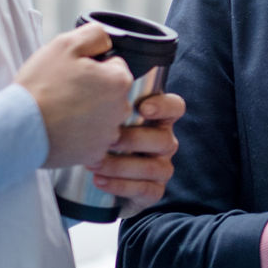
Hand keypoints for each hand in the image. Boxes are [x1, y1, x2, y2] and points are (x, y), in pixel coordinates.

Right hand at [17, 23, 134, 169]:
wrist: (18, 128)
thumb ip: (94, 35)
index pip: (115, 66)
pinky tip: (62, 128)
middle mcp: (121, 110)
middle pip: (111, 93)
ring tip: (61, 111)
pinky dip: (80, 134)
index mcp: (119, 81)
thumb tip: (106, 40)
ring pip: (102, 116)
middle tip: (65, 91)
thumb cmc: (41, 86)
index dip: (93, 66)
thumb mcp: (65, 44)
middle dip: (94, 90)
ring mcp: (108, 134)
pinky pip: (92, 139)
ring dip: (88, 113)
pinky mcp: (94, 153)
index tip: (74, 73)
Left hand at [92, 91, 186, 217]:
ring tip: (93, 163)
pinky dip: (121, 186)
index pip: (175, 107)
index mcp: (157, 119)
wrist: (92, 183)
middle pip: (164, 140)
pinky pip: (146, 190)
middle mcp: (164, 142)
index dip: (164, 106)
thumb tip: (94, 75)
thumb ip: (104, 99)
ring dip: (122, 165)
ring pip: (154, 167)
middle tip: (106, 139)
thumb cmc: (98, 138)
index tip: (143, 108)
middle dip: (134, 140)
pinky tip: (99, 181)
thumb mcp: (102, 116)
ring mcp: (161, 168)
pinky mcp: (153, 191)